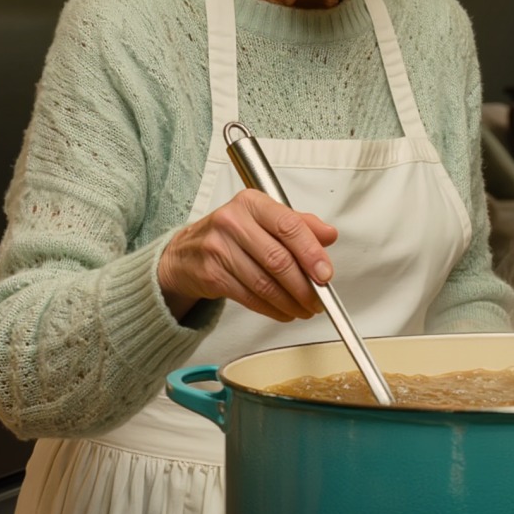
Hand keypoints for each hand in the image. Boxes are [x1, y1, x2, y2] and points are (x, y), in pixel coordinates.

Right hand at [157, 189, 338, 321]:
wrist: (185, 253)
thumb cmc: (231, 233)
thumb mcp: (265, 218)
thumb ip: (299, 224)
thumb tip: (329, 235)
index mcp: (252, 203)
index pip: (288, 226)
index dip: (311, 253)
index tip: (326, 273)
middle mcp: (233, 222)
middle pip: (278, 259)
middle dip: (305, 285)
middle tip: (319, 299)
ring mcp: (218, 248)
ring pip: (265, 283)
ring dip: (291, 302)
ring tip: (305, 308)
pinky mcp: (211, 275)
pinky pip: (250, 297)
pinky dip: (273, 309)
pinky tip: (284, 311)